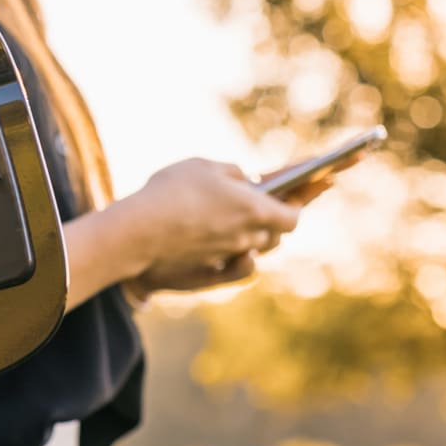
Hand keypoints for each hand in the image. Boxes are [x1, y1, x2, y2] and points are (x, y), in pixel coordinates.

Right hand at [120, 158, 300, 298]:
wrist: (135, 233)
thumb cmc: (170, 193)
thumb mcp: (204, 167)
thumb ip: (233, 173)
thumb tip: (246, 182)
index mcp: (256, 210)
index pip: (293, 212)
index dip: (302, 201)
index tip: (310, 191)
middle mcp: (249, 239)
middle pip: (275, 233)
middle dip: (274, 216)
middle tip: (270, 202)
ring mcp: (230, 261)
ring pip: (256, 249)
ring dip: (255, 234)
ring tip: (249, 219)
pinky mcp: (211, 278)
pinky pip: (238, 269)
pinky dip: (240, 257)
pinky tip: (236, 246)